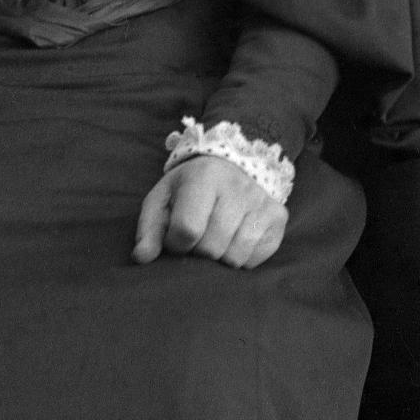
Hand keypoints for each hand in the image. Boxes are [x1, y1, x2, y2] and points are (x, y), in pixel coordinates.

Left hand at [135, 150, 288, 270]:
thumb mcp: (163, 197)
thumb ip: (149, 228)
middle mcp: (238, 187)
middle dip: (199, 251)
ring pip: (235, 256)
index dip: (176, 243)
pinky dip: (242, 258)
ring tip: (216, 240)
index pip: (187, 229)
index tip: (176, 238)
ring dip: (220, 256)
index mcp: (204, 177)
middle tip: (198, 239)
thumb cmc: (191, 185)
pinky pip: (257, 257)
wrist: (234, 161)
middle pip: (212, 247)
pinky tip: (235, 240)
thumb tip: (141, 258)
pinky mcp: (279, 217)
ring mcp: (262, 202)